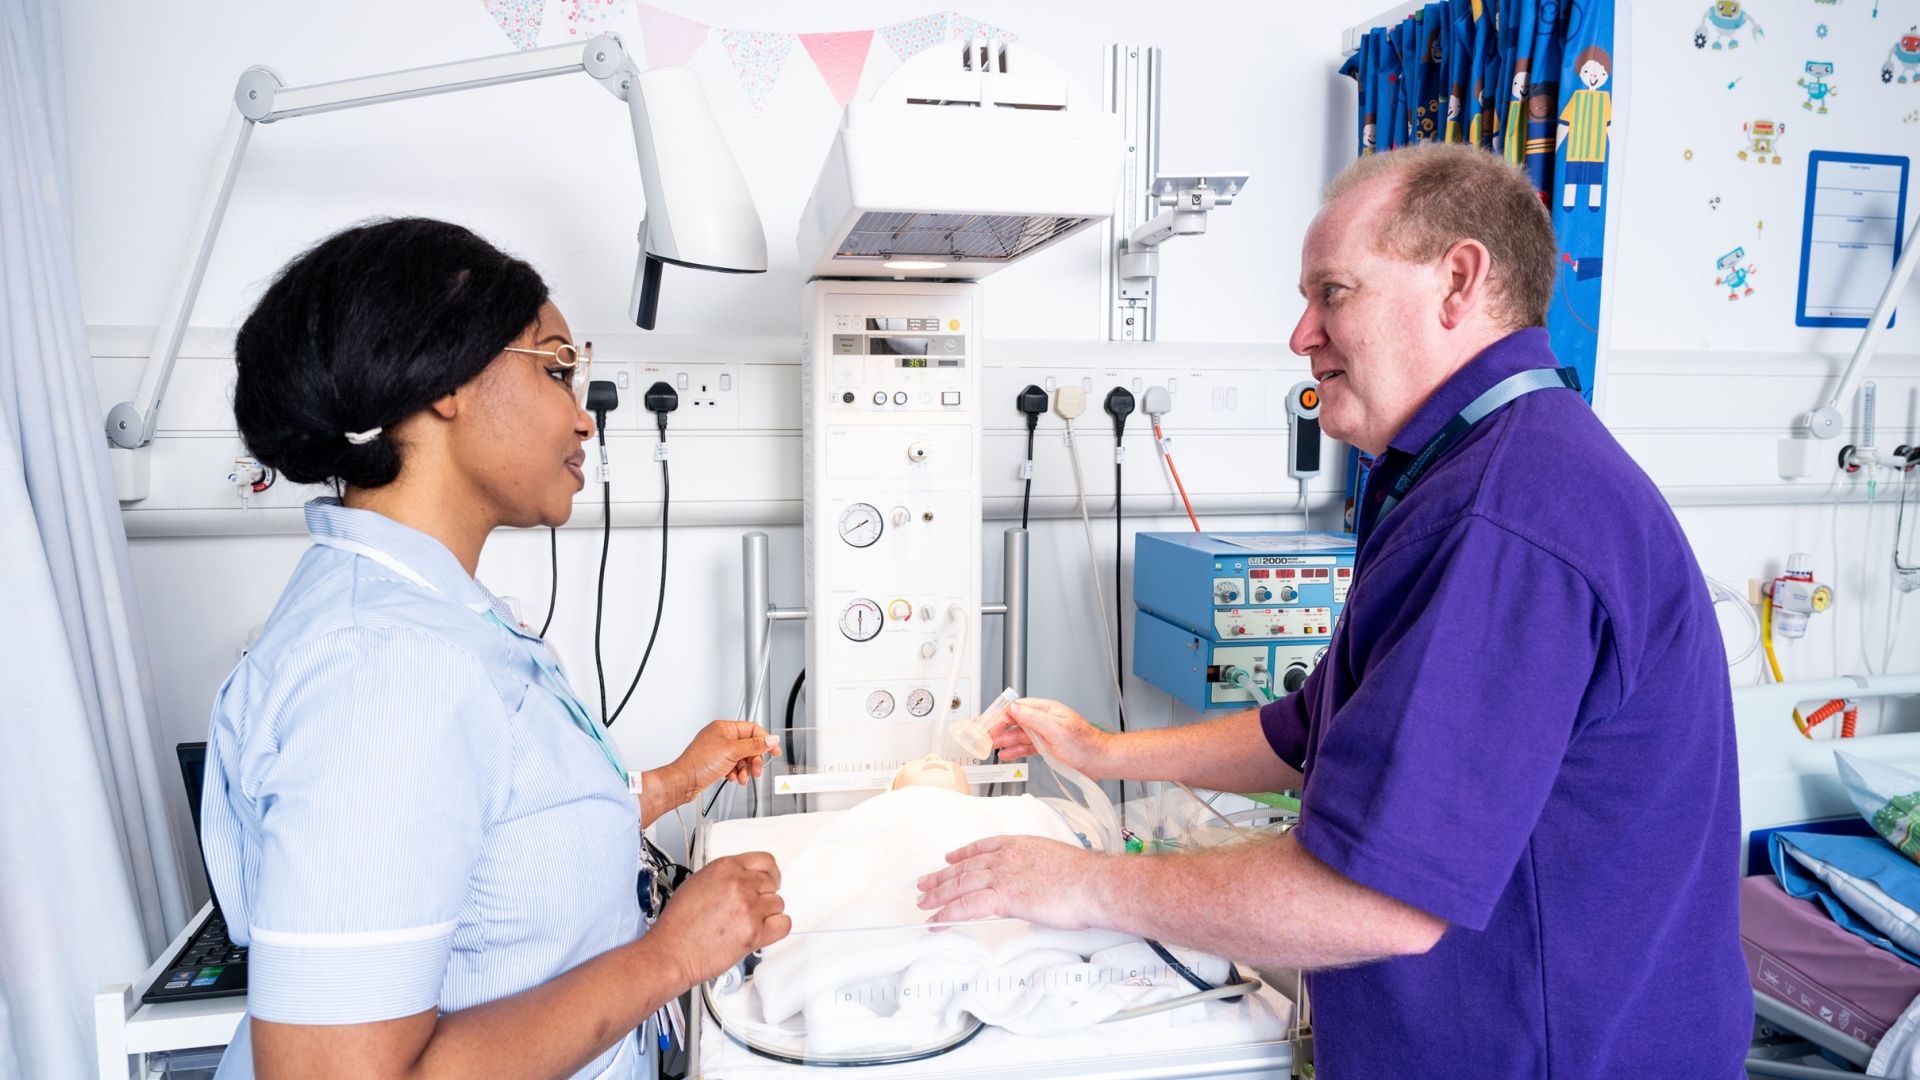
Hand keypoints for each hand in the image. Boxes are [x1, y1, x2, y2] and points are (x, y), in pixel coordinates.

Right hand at [652, 851, 789, 986]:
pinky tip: (764, 931)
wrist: (671, 951)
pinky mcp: (754, 933)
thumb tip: (742, 878)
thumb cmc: (677, 924)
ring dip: (768, 914)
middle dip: (765, 895)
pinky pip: (784, 925)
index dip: (770, 872)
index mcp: (725, 867)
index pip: (765, 860)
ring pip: (778, 904)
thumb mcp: (697, 882)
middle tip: (754, 906)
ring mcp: (748, 908)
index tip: (770, 879)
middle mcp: (739, 884)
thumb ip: (724, 877)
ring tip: (749, 922)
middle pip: (772, 883)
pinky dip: (777, 928)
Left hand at [670, 720, 778, 803]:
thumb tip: (771, 739)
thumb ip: (755, 745)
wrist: (683, 781)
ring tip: (742, 777)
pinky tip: (732, 777)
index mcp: (724, 728)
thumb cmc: (699, 763)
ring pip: (741, 757)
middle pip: (748, 745)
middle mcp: (721, 737)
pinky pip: (733, 765)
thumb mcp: (732, 751)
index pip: (752, 729)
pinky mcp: (715, 763)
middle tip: (756, 770)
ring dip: (745, 769)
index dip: (764, 740)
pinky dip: (735, 772)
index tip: (774, 750)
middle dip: (753, 759)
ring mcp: (718, 750)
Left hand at [915, 835, 1107, 929]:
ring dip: (939, 895)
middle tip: (924, 883)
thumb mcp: (1056, 861)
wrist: (1093, 884)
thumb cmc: (1085, 877)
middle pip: (965, 866)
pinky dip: (949, 913)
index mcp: (1020, 844)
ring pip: (961, 884)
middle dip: (942, 876)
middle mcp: (1007, 857)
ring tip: (923, 903)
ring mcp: (1003, 875)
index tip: (949, 857)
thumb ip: (1038, 869)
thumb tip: (1035, 883)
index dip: (962, 853)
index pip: (982, 847)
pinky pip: (968, 906)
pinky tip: (937, 920)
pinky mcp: (1004, 897)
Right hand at [994, 698, 1117, 779]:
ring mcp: (1045, 734)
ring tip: (991, 747)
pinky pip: (1026, 746)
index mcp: (1047, 710)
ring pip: (1019, 735)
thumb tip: (1014, 708)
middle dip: (999, 729)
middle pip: (1016, 721)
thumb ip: (1033, 718)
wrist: (1099, 761)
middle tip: (985, 736)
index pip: (1018, 708)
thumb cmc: (1084, 744)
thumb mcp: (1056, 729)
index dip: (1001, 715)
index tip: (990, 723)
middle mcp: (1045, 720)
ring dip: (1004, 741)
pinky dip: (1015, 750)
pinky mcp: (1047, 747)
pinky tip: (1006, 754)